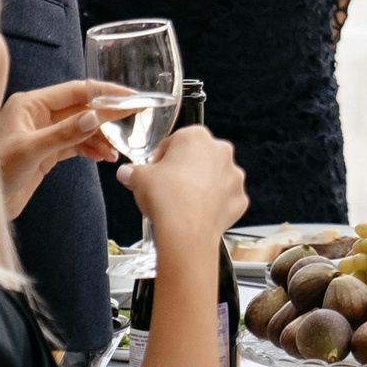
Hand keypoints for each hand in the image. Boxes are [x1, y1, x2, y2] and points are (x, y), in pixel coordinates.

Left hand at [0, 80, 117, 217]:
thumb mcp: (30, 151)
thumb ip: (63, 133)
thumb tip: (95, 118)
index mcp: (29, 104)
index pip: (76, 91)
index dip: (104, 93)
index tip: (129, 97)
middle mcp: (37, 114)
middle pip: (82, 107)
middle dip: (108, 115)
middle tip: (134, 118)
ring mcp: (43, 133)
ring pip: (83, 126)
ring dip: (102, 136)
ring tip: (115, 150)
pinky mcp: (47, 152)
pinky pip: (77, 143)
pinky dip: (92, 148)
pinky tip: (103, 156)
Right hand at [117, 125, 247, 246]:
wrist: (186, 230)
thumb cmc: (165, 197)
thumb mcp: (139, 178)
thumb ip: (132, 171)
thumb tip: (126, 172)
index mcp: (196, 137)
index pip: (175, 142)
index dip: (162, 158)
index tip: (154, 171)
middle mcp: (220, 151)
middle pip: (198, 158)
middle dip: (184, 170)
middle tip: (168, 188)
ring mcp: (234, 175)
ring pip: (215, 178)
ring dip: (202, 187)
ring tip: (183, 203)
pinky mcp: (240, 198)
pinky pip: (225, 199)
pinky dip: (214, 206)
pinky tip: (198, 214)